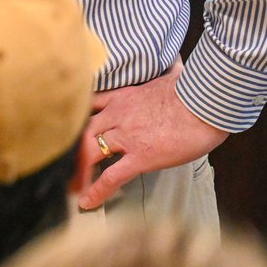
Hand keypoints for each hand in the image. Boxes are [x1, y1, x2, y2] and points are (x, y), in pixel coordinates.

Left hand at [78, 59, 228, 209]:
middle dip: (69, 147)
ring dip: (77, 171)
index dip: (77, 117)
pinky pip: (112, 176)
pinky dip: (97, 190)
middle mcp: (117, 115)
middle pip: (81, 130)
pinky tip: (88, 202)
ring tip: (70, 187)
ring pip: (89, 152)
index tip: (68, 128)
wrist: (205, 103)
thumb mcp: (172, 76)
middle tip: (62, 162)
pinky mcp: (141, 156)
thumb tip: (179, 63)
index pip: (89, 105)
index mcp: (122, 96)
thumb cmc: (195, 90)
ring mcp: (127, 136)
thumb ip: (167, 73)